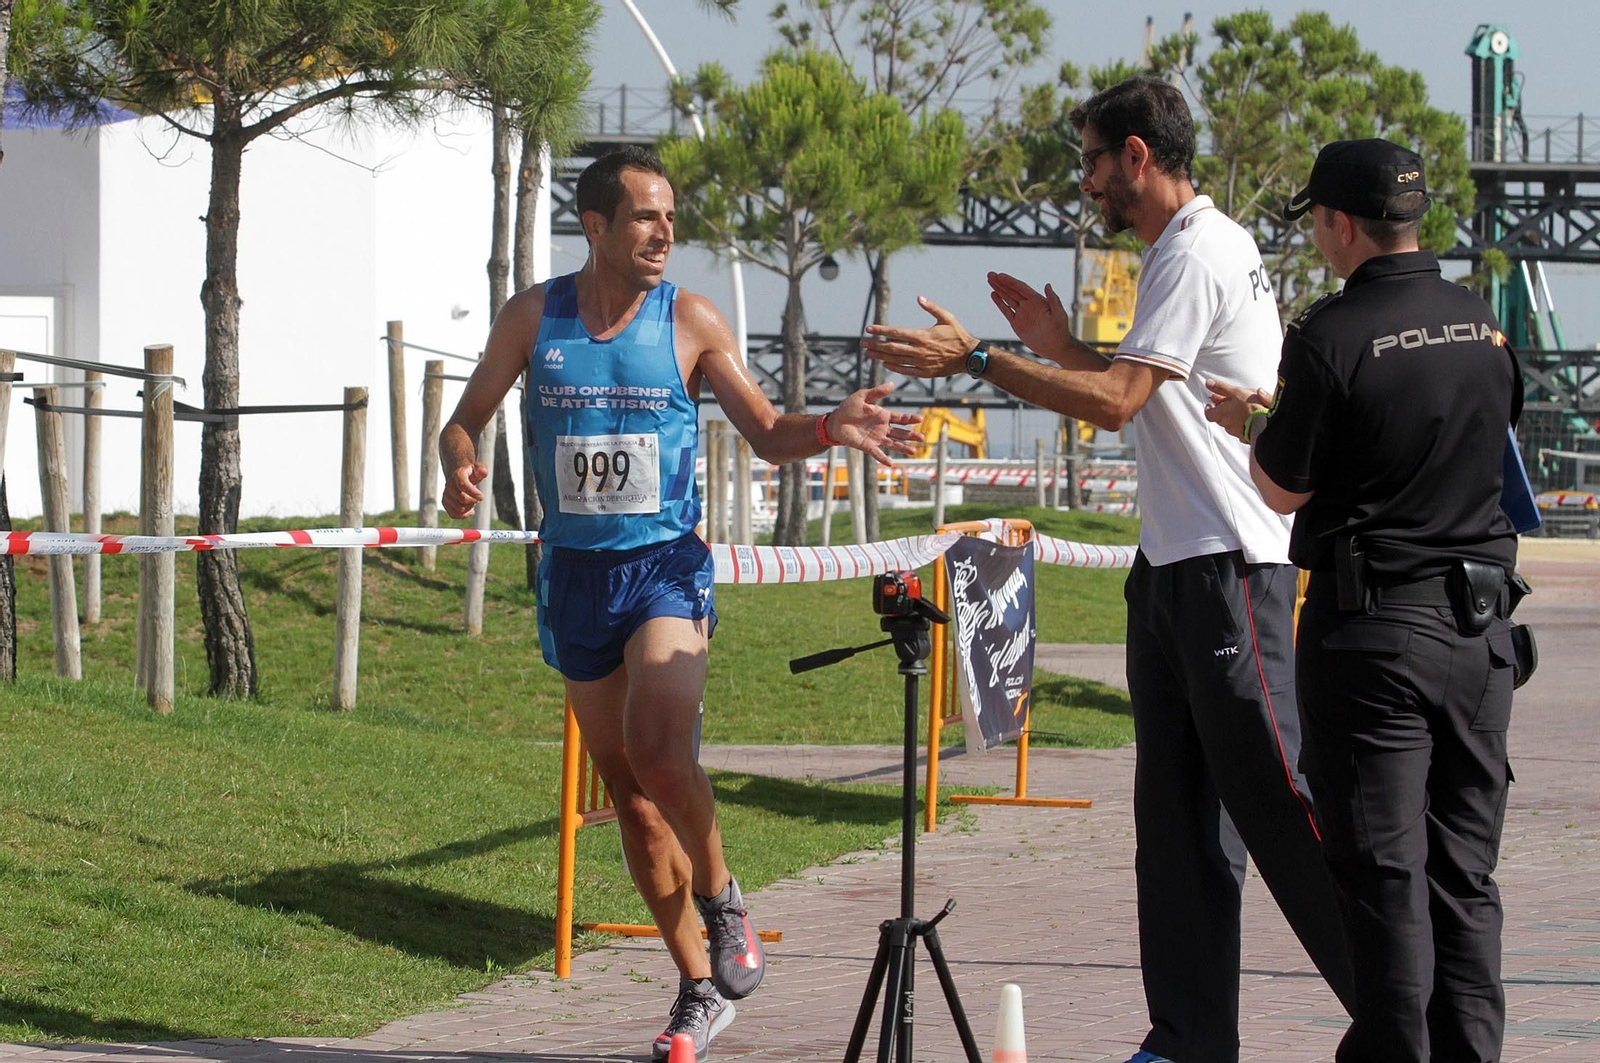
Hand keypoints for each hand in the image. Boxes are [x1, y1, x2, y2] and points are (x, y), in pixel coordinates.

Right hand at [442, 461, 487, 518]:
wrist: (460, 477)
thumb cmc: (471, 473)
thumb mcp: (478, 468)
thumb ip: (481, 469)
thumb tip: (483, 472)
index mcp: (458, 475)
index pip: (463, 485)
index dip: (473, 492)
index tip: (481, 497)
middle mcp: (449, 484)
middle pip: (462, 499)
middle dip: (474, 501)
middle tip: (478, 498)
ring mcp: (446, 494)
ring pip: (459, 509)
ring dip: (470, 508)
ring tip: (473, 501)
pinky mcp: (445, 503)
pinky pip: (454, 515)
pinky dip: (464, 515)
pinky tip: (470, 511)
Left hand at [827, 381, 924, 466]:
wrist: (836, 421)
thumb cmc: (849, 408)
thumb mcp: (862, 396)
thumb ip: (877, 392)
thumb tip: (892, 384)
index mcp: (883, 416)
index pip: (900, 418)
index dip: (910, 418)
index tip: (920, 419)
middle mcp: (882, 428)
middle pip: (900, 433)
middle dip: (911, 435)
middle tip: (923, 437)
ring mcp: (876, 438)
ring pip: (893, 444)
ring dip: (903, 448)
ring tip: (914, 451)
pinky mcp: (867, 446)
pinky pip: (877, 453)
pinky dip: (883, 458)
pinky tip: (891, 463)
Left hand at [862, 295, 977, 377]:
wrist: (969, 356)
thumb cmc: (958, 334)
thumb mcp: (947, 317)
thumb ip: (931, 307)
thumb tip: (919, 297)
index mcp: (922, 335)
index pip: (896, 333)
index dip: (880, 331)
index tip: (869, 328)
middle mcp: (919, 350)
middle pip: (891, 347)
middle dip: (875, 344)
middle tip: (862, 343)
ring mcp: (922, 362)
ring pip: (896, 359)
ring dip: (881, 356)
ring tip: (869, 353)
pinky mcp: (925, 372)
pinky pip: (906, 370)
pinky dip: (894, 367)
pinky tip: (885, 363)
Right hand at [988, 272, 1069, 357]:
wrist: (1055, 347)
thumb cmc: (1060, 330)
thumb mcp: (1059, 314)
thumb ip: (1054, 300)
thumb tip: (1048, 285)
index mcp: (1037, 300)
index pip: (1021, 288)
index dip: (1010, 281)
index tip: (1000, 275)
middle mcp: (1028, 304)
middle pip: (1012, 290)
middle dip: (1001, 282)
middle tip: (990, 274)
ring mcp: (1022, 313)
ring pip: (1007, 298)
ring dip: (998, 289)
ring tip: (990, 280)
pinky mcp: (1017, 323)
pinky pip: (1006, 311)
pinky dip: (1000, 303)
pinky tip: (993, 294)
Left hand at [1204, 379, 1270, 442]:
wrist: (1266, 424)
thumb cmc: (1251, 408)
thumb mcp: (1235, 392)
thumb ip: (1221, 388)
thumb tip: (1209, 383)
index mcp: (1221, 414)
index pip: (1208, 414)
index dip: (1210, 408)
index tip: (1212, 402)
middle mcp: (1227, 425)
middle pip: (1220, 418)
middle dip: (1223, 409)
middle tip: (1227, 401)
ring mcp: (1237, 432)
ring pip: (1232, 423)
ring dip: (1234, 415)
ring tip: (1242, 406)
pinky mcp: (1247, 436)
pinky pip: (1242, 429)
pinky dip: (1244, 422)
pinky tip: (1251, 416)